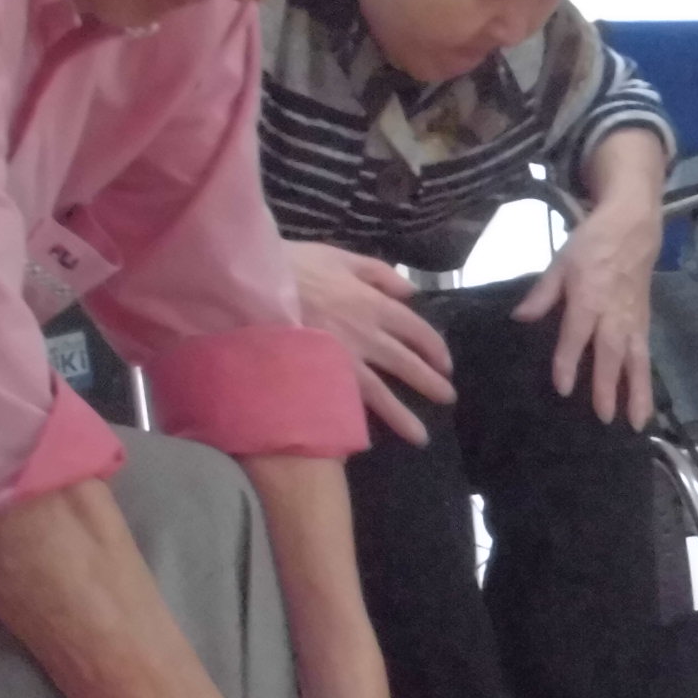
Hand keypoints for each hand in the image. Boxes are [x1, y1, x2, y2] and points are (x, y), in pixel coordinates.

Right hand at [288, 241, 452, 445]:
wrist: (250, 285)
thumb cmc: (293, 266)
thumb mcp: (340, 257)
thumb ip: (379, 273)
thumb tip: (410, 293)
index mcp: (373, 304)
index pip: (416, 330)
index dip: (434, 348)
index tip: (445, 364)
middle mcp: (365, 334)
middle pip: (406, 364)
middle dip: (429, 383)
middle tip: (447, 398)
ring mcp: (341, 359)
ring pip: (380, 393)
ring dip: (403, 416)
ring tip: (421, 437)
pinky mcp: (317, 377)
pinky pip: (344, 404)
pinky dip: (356, 422)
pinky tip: (366, 440)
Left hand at [512, 194, 660, 425]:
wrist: (633, 228)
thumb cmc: (592, 244)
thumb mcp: (561, 261)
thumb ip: (542, 293)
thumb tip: (519, 318)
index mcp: (589, 297)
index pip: (577, 334)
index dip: (569, 360)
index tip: (563, 388)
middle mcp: (614, 314)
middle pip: (611, 354)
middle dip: (608, 386)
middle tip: (604, 418)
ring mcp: (633, 321)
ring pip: (637, 361)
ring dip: (638, 393)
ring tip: (637, 424)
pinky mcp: (645, 325)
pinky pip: (646, 358)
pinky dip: (646, 383)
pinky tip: (643, 407)